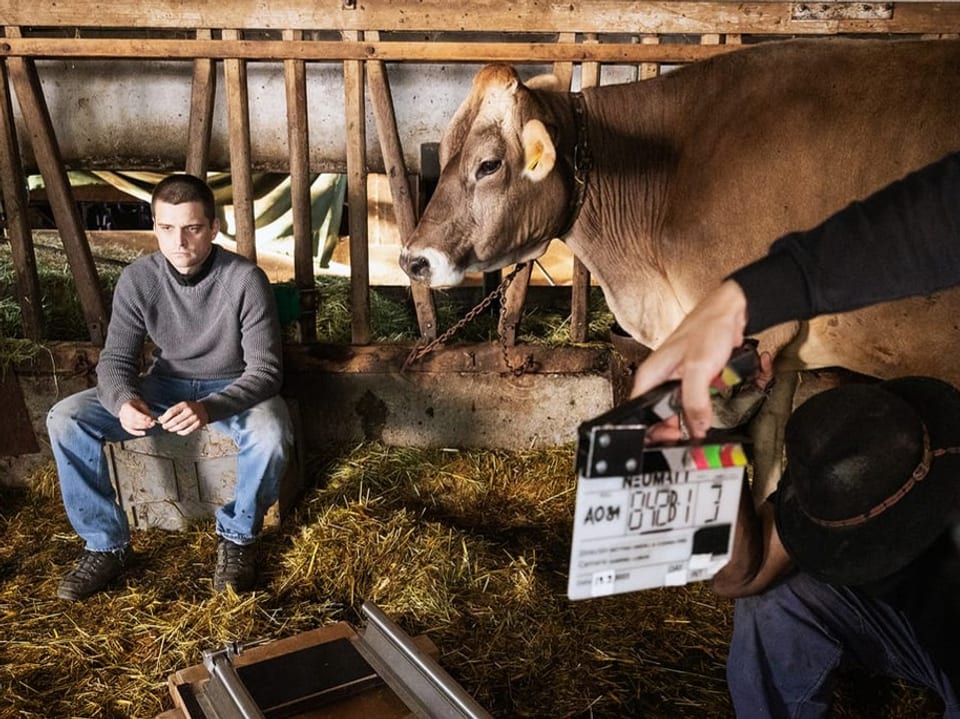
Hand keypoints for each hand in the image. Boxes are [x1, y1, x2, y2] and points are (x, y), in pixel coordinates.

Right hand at [118, 399, 156, 435]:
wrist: (128, 405)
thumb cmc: (136, 404)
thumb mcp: (141, 404)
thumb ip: (146, 411)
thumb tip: (151, 419)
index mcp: (126, 406)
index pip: (134, 413)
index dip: (142, 417)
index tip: (150, 419)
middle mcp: (122, 414)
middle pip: (133, 420)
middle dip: (144, 423)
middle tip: (152, 423)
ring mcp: (122, 420)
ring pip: (132, 426)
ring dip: (142, 427)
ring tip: (150, 426)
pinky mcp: (124, 425)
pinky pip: (130, 430)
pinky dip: (137, 432)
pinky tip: (143, 433)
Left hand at [157, 401, 208, 435]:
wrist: (205, 409)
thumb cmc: (191, 408)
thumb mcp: (183, 405)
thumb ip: (174, 410)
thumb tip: (162, 418)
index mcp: (185, 404)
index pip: (171, 412)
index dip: (164, 417)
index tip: (161, 420)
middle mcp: (190, 410)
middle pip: (175, 420)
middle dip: (167, 425)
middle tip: (164, 426)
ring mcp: (195, 418)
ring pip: (180, 426)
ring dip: (173, 429)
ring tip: (170, 429)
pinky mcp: (199, 424)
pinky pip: (188, 431)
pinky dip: (181, 432)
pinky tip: (178, 431)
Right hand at [631, 279, 748, 437]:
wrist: (730, 311)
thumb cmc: (709, 328)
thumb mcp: (700, 368)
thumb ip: (695, 400)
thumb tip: (697, 426)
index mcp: (651, 374)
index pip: (638, 411)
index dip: (651, 430)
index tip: (668, 440)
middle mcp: (659, 376)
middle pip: (656, 413)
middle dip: (671, 428)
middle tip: (689, 437)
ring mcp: (674, 377)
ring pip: (674, 408)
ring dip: (686, 419)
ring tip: (699, 427)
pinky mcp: (690, 377)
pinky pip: (689, 400)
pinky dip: (697, 409)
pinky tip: (706, 413)